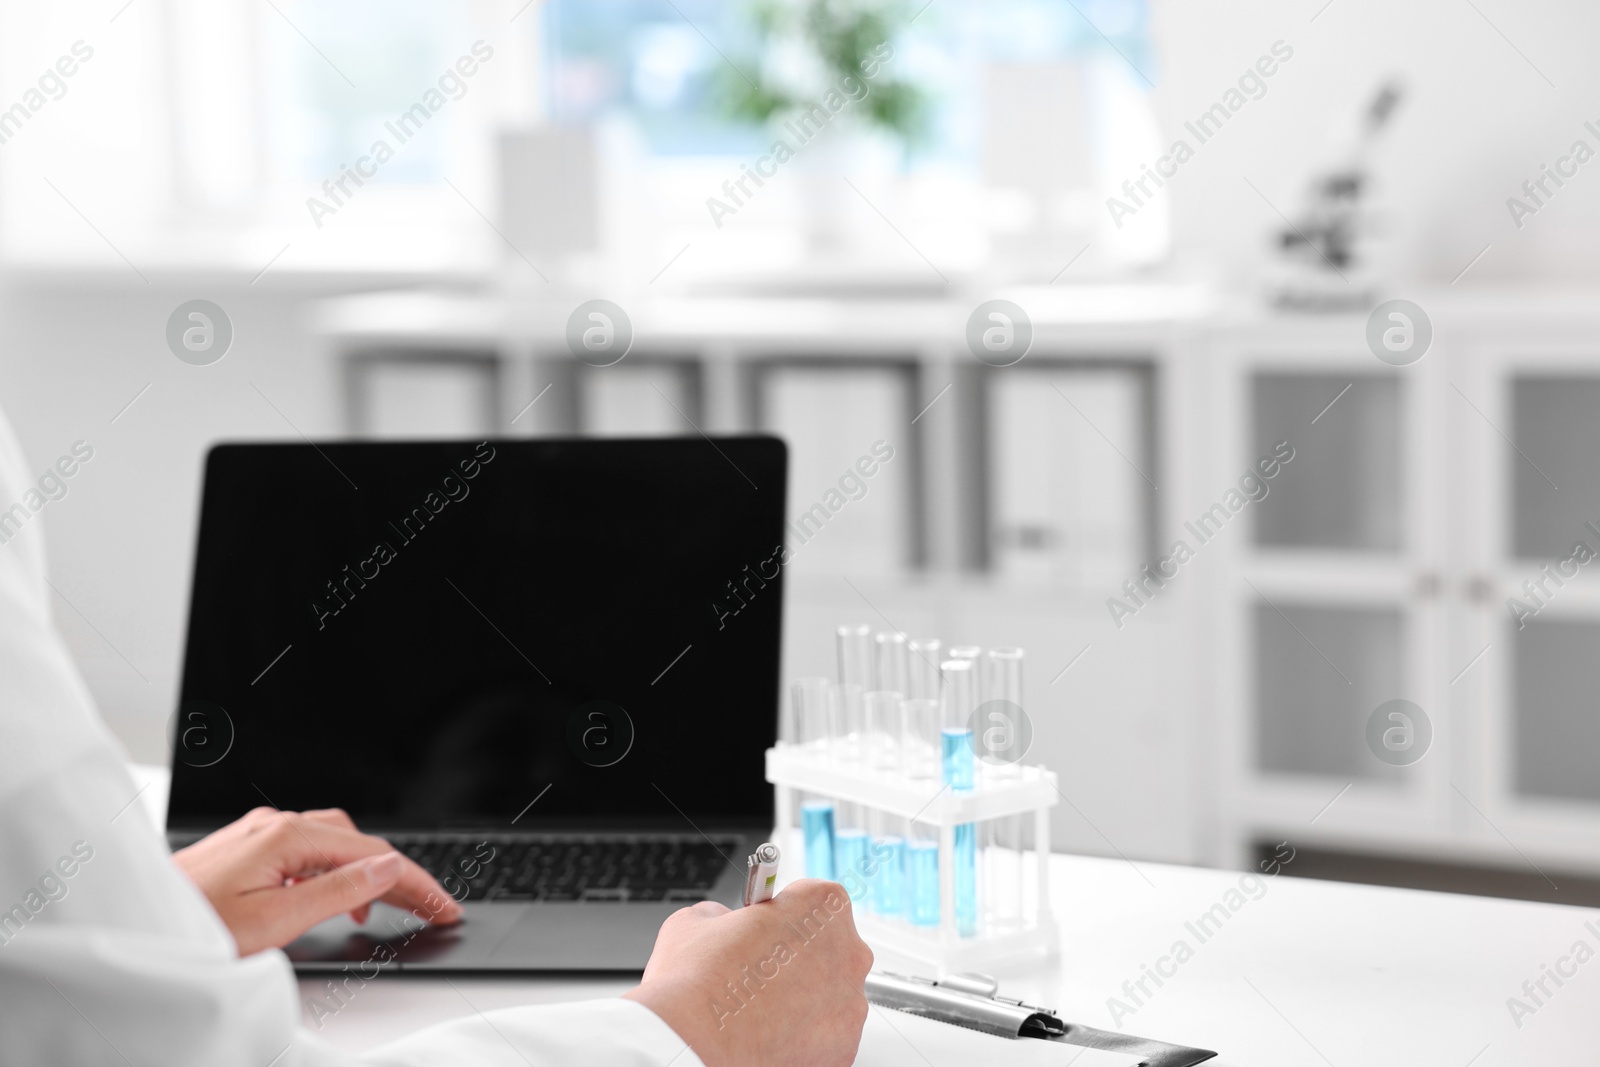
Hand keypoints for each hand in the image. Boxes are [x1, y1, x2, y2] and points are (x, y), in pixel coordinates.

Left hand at [172, 806, 462, 956]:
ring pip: (333, 843)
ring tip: (383, 909)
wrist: (133, 922)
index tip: (444, 906)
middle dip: (398, 875)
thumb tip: (388, 869)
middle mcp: (274, 824)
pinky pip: (305, 850)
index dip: (416, 882)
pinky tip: (329, 898)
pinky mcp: (245, 848)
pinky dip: (331, 872)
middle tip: (429, 907)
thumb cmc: (190, 928)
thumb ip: (338, 892)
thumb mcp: (276, 920)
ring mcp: (258, 833)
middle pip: (358, 842)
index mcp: (286, 835)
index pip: (373, 855)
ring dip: (364, 872)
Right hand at [623, 879, 872, 1066]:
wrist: (692, 1049)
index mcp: (823, 907)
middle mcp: (850, 953)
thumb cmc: (697, 985)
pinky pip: (826, 1037)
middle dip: (798, 957)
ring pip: (832, 996)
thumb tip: (725, 924)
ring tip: (759, 1010)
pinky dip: (803, 1037)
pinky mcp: (844, 1052)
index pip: (814, 899)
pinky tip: (769, 1035)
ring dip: (803, 999)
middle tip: (759, 972)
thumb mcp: (697, 920)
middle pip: (830, 947)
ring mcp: (851, 1006)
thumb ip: (726, 915)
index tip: (766, 927)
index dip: (784, 913)